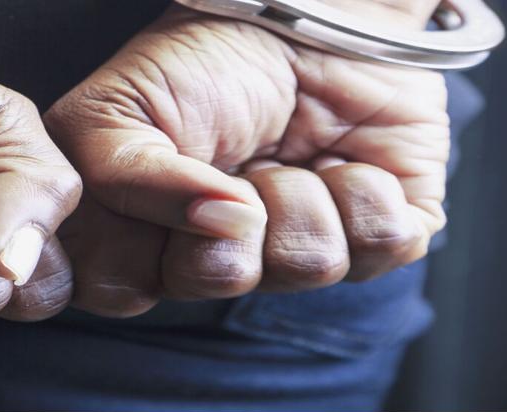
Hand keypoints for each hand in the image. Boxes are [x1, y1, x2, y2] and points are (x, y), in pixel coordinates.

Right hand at [46, 0, 449, 317]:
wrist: (305, 14)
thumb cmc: (206, 63)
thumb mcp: (124, 109)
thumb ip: (127, 184)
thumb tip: (220, 225)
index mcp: (156, 244)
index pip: (125, 288)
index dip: (143, 238)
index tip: (154, 182)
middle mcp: (230, 261)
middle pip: (220, 278)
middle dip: (225, 206)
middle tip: (234, 166)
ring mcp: (306, 255)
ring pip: (308, 265)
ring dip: (298, 191)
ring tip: (291, 154)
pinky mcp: (383, 238)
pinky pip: (382, 244)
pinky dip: (363, 187)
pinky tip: (345, 159)